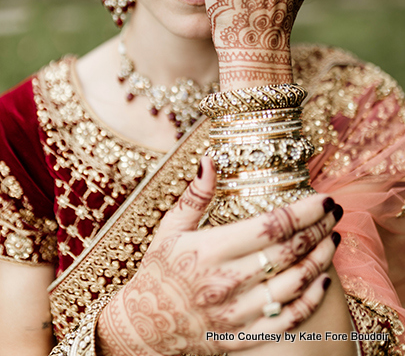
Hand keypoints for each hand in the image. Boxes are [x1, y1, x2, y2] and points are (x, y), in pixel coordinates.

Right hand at [97, 157, 340, 355]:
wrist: (144, 326)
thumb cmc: (158, 270)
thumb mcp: (170, 228)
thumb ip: (194, 194)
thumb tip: (211, 158)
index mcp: (210, 250)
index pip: (270, 226)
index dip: (304, 211)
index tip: (324, 198)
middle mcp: (226, 282)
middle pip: (288, 252)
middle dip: (319, 229)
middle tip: (336, 212)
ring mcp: (236, 313)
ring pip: (293, 285)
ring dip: (321, 260)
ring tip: (333, 239)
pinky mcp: (242, 336)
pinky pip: (286, 321)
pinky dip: (310, 301)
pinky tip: (322, 281)